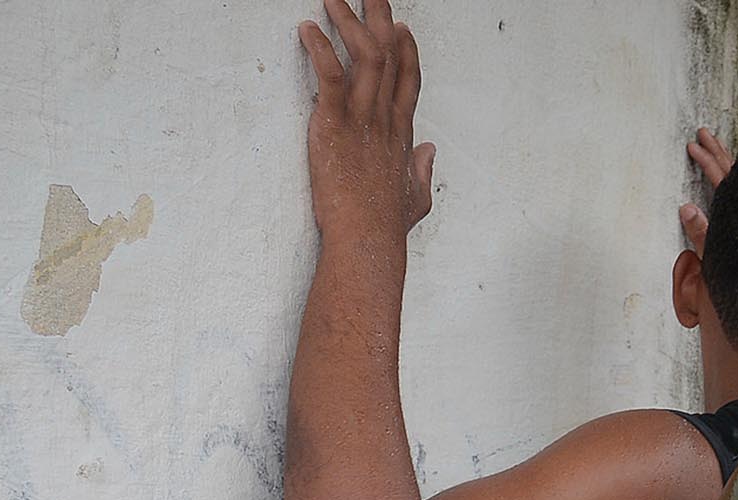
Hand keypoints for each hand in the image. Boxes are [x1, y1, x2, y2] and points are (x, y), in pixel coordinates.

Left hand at [299, 0, 434, 239]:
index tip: (400, 26)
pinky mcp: (335, 124)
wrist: (368, 239)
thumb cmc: (386, 226)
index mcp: (400, 134)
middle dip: (380, 19)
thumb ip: (424, 171)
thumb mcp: (417, 198)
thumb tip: (429, 152)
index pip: (409, 80)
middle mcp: (384, 119)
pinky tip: (308, 29)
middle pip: (388, 55)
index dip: (406, 50)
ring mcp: (362, 119)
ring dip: (349, 23)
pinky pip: (330, 76)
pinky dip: (320, 49)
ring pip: (364, 56)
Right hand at [677, 127, 734, 253]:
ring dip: (728, 160)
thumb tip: (685, 207)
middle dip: (717, 151)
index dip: (706, 161)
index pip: (721, 180)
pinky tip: (736, 174)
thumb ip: (701, 234)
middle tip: (703, 132)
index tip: (692, 146)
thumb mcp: (715, 259)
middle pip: (734, 171)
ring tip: (717, 145)